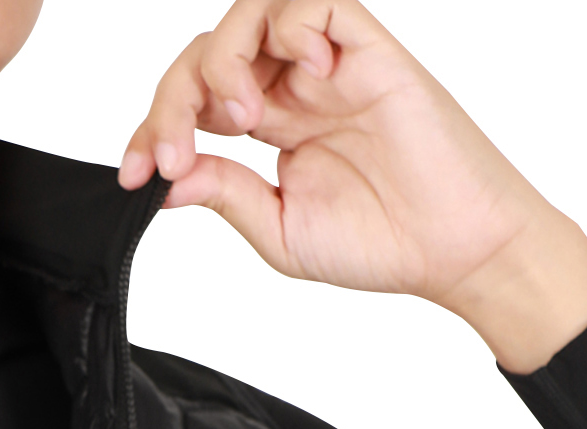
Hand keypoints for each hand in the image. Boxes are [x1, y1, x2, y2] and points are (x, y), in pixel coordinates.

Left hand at [118, 1, 586, 372]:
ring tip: (237, 116)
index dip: (153, 130)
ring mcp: (326, 65)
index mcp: (268, 128)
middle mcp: (291, 87)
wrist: (453, 246)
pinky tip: (301, 79)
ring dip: (222, 59)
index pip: (192, 103)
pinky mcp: (366, 48)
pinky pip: (314, 3)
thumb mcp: (281, 230)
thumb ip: (228, 195)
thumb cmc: (380, 242)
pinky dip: (291, 29)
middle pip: (207, 54)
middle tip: (173, 153)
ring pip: (250, 14)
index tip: (134, 175)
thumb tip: (168, 180)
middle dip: (173, 100)